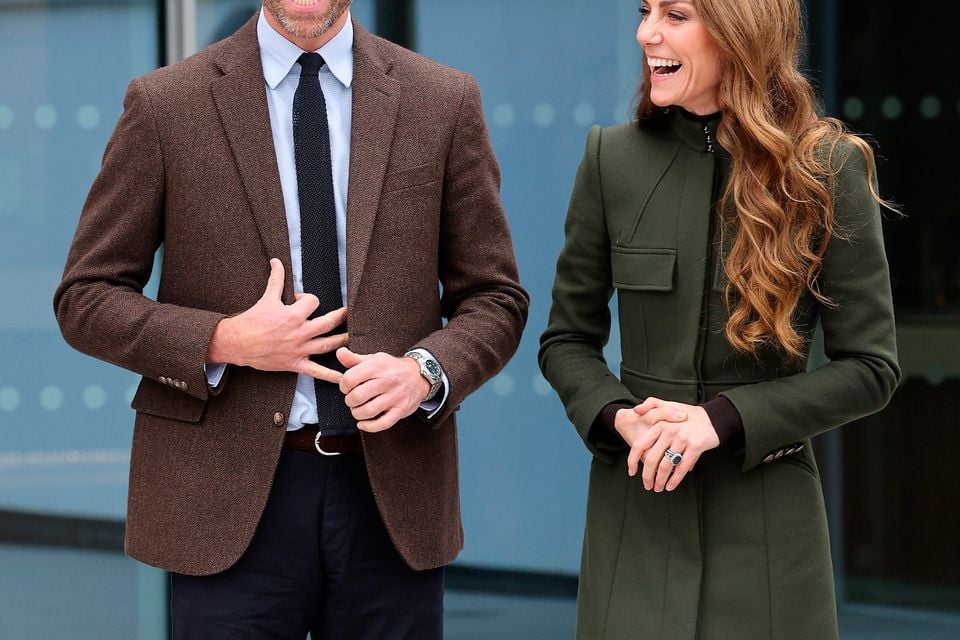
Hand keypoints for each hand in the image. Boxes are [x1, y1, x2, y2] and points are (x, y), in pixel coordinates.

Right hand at [206, 259, 348, 382]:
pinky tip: (343, 377)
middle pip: (328, 322)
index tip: (302, 301)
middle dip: (341, 316)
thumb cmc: (251, 321)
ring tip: (353, 338)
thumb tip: (277, 262)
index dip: (309, 299)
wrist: (237, 343)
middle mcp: (299, 332)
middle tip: (349, 313)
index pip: (313, 302)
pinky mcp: (295, 364)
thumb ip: (276, 279)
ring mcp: (299, 349)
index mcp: (293, 315)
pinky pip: (316, 371)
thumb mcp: (266, 298)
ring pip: (327, 345)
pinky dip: (330, 376)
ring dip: (343, 341)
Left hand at [337, 348, 429, 432]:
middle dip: (349, 401)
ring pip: (367, 411)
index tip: (347, 387)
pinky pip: (382, 423)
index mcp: (377, 366)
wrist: (419, 375)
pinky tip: (363, 423)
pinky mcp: (401, 410)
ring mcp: (395, 396)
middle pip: (357, 396)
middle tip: (352, 399)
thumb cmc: (392, 368)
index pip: (349, 379)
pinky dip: (369, 426)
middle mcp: (387, 381)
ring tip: (358, 409)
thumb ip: (354, 359)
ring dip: (357, 413)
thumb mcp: (374, 359)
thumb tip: (340, 353)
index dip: (343, 386)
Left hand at [629, 397, 719, 492]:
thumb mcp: (668, 404)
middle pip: (651, 459)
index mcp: (660, 424)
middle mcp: (669, 431)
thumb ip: (651, 404)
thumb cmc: (688, 414)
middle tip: (647, 485)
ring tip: (658, 488)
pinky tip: (671, 486)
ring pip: (666, 466)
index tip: (631, 472)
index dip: (632, 461)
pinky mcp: (695, 446)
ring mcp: (682, 439)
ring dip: (660, 480)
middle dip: (647, 476)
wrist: (714, 417)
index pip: (640, 445)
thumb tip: (635, 411)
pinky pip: (682, 467)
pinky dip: (675, 480)